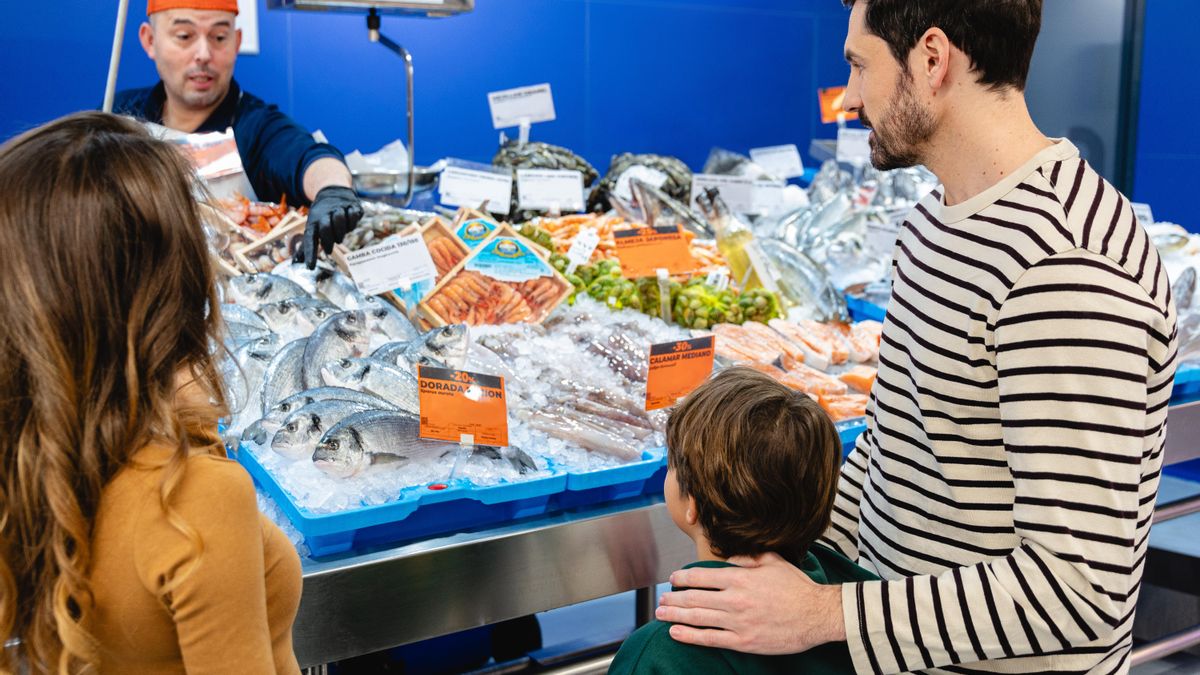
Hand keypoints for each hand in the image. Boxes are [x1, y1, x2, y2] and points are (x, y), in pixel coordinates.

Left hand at [300, 185, 362, 268]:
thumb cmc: (322, 216)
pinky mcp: (352, 206)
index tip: (310, 267)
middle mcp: (325, 214)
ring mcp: (339, 208)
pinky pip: (353, 215)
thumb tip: (296, 262)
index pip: (310, 239)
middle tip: (330, 249)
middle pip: (326, 227)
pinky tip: (349, 224)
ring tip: (340, 236)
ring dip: (342, 232)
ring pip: (340, 220)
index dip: (310, 254)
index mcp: (313, 222)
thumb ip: (306, 245)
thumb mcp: (312, 227)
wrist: (332, 191)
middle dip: (329, 241)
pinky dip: (353, 223)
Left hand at [655, 552, 845, 653]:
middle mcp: (735, 599)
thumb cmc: (797, 588)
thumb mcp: (773, 561)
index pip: (702, 576)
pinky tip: (676, 633)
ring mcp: (737, 622)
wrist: (817, 614)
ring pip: (697, 618)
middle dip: (673, 599)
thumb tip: (728, 560)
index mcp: (740, 578)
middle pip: (694, 598)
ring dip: (675, 616)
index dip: (683, 578)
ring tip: (661, 615)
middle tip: (661, 600)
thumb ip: (747, 558)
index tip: (673, 579)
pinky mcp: (743, 641)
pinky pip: (710, 639)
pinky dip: (690, 636)